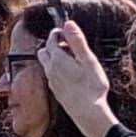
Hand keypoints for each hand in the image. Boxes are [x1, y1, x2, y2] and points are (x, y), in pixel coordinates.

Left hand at [40, 17, 113, 136]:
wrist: (88, 113)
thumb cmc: (91, 86)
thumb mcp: (88, 60)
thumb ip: (77, 41)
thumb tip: (68, 23)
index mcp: (57, 59)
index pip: (51, 39)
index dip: (59, 33)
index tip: (68, 32)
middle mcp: (50, 69)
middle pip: (45, 51)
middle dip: (54, 45)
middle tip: (70, 45)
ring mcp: (51, 81)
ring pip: (47, 64)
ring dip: (56, 58)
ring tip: (73, 60)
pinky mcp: (56, 91)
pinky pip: (52, 75)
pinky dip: (58, 70)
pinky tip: (72, 75)